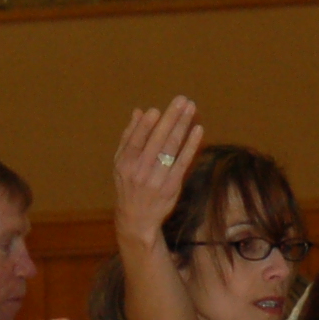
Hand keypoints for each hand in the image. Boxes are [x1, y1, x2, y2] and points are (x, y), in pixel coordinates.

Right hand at [115, 96, 205, 243]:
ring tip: (191, 108)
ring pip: (172, 149)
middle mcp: (140, 172)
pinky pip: (183, 162)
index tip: (155, 110)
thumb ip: (129, 136)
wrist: (137, 219)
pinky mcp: (172, 186)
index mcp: (125, 164)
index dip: (145, 127)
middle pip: (157, 141)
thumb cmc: (129, 185)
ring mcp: (157, 180)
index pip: (135, 142)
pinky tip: (197, 130)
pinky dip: (191, 146)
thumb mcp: (121, 162)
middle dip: (170, 119)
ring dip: (183, 126)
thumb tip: (138, 111)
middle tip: (182, 100)